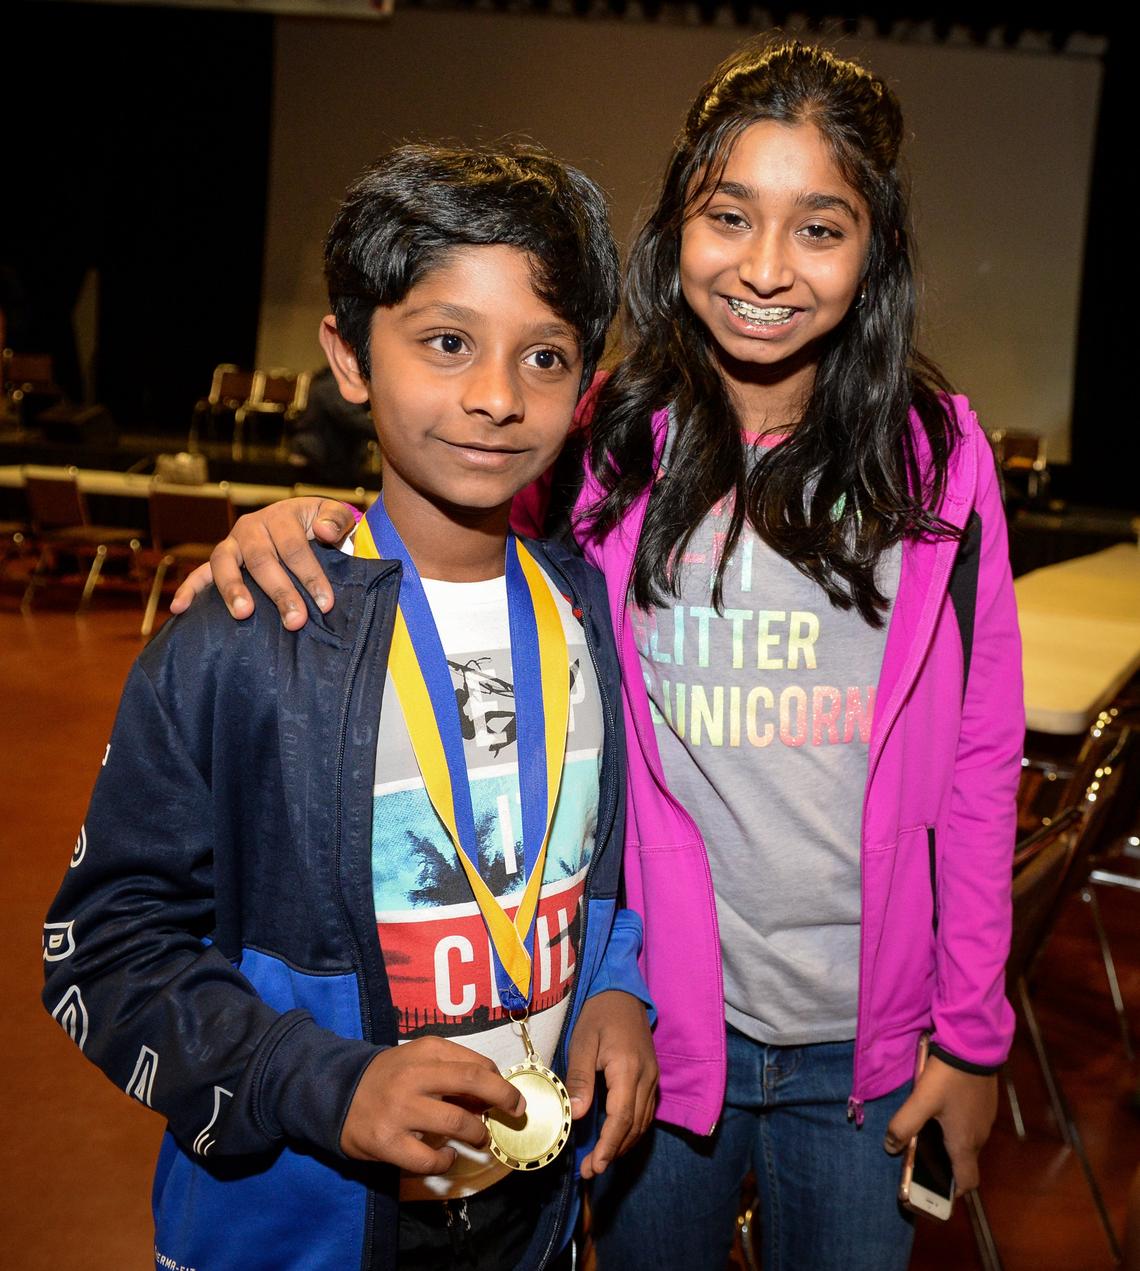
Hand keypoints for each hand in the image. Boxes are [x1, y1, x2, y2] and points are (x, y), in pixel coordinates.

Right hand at [169, 497, 355, 628]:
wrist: (303, 523)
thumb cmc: (322, 525)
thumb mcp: (335, 515)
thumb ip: (336, 519)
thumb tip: (324, 532)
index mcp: (281, 516)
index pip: (295, 548)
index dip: (310, 576)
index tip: (325, 604)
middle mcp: (251, 527)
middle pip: (262, 560)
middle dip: (280, 592)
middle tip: (296, 620)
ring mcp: (232, 544)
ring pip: (226, 564)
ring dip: (233, 589)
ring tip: (244, 613)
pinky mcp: (220, 560)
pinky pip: (200, 573)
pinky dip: (188, 589)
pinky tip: (179, 608)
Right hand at [340, 1036, 525, 1173]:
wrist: (337, 1093)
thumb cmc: (389, 1077)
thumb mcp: (419, 1060)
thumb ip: (452, 1070)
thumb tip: (492, 1094)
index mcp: (426, 1050)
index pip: (476, 1064)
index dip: (500, 1082)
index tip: (509, 1096)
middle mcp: (414, 1075)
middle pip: (473, 1082)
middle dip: (503, 1098)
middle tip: (516, 1112)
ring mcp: (400, 1109)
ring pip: (456, 1122)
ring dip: (477, 1133)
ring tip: (478, 1138)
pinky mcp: (387, 1141)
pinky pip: (429, 1158)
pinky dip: (446, 1160)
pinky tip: (447, 1155)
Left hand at [564, 990, 657, 1178]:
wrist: (621, 992)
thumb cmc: (598, 1014)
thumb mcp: (582, 1042)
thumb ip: (580, 1078)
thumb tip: (576, 1115)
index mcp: (628, 1069)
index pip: (621, 1118)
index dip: (608, 1146)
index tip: (594, 1167)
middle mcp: (647, 1077)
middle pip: (634, 1126)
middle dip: (613, 1152)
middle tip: (590, 1171)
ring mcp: (653, 1078)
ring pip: (643, 1122)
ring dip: (623, 1144)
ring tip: (600, 1161)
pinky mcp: (652, 1076)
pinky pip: (645, 1111)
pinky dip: (631, 1130)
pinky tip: (615, 1137)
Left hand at [883, 1054, 997, 1191]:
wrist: (975, 1044)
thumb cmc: (948, 1078)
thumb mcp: (921, 1101)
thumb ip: (904, 1125)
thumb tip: (890, 1147)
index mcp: (965, 1143)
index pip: (968, 1183)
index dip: (954, 1191)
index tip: (936, 1187)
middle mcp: (980, 1136)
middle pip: (964, 1161)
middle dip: (945, 1162)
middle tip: (922, 1152)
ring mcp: (985, 1119)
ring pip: (968, 1140)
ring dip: (950, 1140)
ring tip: (928, 1127)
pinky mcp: (986, 1104)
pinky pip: (971, 1123)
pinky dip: (958, 1123)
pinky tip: (942, 1107)